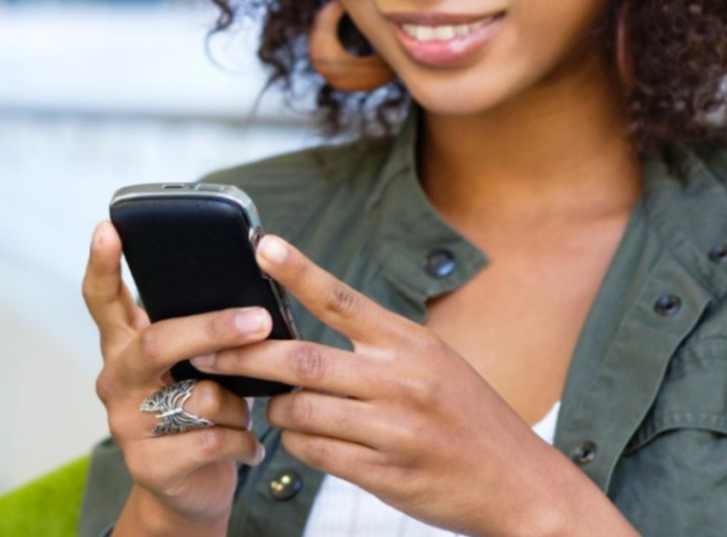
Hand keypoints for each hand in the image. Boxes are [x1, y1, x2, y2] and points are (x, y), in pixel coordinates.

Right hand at [82, 221, 267, 535]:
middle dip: (213, 328)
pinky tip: (245, 446)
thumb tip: (253, 301)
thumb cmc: (200, 414)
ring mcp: (127, 424)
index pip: (104, 300)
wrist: (190, 488)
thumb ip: (205, 336)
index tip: (109, 228)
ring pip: (200, 395)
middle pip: (157, 341)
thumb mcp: (197, 367)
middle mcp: (118, 380)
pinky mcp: (149, 464)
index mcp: (127, 347)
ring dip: (238, 404)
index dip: (104, 264)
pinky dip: (242, 441)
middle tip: (258, 320)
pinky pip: (213, 438)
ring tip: (241, 415)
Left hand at [191, 235, 636, 535]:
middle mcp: (402, 382)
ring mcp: (394, 430)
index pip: (344, 300)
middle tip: (208, 352)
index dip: (300, 271)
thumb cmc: (470, 417)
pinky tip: (308, 439)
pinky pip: (318, 455)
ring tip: (279, 408)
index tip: (263, 245)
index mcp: (412, 345)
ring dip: (278, 411)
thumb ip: (379, 348)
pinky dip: (300, 444)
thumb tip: (309, 337)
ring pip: (302, 412)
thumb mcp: (436, 364)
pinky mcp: (386, 473)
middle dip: (247, 357)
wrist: (518, 481)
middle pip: (304, 361)